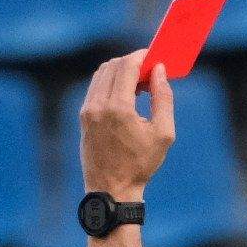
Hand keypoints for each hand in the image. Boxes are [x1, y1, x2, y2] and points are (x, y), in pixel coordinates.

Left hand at [79, 50, 174, 202]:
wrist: (111, 191)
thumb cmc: (140, 165)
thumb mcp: (163, 133)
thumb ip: (164, 98)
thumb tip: (160, 71)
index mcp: (118, 108)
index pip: (127, 65)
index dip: (142, 56)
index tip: (154, 57)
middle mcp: (98, 105)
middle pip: (113, 65)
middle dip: (132, 62)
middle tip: (149, 73)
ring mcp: (87, 111)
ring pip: (102, 74)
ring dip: (120, 72)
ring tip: (139, 86)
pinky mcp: (83, 117)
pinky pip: (95, 88)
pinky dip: (110, 83)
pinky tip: (125, 96)